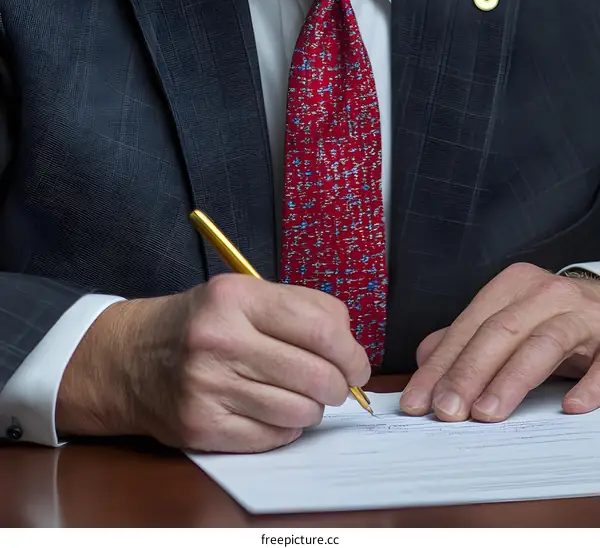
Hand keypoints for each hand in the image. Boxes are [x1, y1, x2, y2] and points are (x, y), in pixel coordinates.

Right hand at [56, 275, 369, 451]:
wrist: (131, 358)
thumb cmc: (202, 322)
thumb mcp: (244, 293)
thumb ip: (301, 306)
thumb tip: (350, 343)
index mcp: (236, 297)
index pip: (322, 330)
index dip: (352, 353)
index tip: (357, 365)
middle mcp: (220, 340)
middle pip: (316, 376)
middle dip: (339, 386)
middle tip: (337, 386)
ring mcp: (208, 386)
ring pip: (299, 411)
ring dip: (312, 409)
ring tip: (301, 396)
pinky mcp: (201, 425)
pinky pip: (272, 436)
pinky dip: (285, 428)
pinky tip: (273, 411)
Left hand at [399, 262, 599, 422]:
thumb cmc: (552, 316)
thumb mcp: (509, 317)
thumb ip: (468, 337)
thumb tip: (426, 359)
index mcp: (513, 286)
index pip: (469, 326)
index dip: (442, 364)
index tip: (420, 399)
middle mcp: (546, 294)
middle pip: (501, 332)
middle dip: (469, 373)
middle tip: (447, 410)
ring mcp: (582, 315)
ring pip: (543, 344)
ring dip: (512, 380)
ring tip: (487, 413)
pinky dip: (588, 385)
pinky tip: (569, 406)